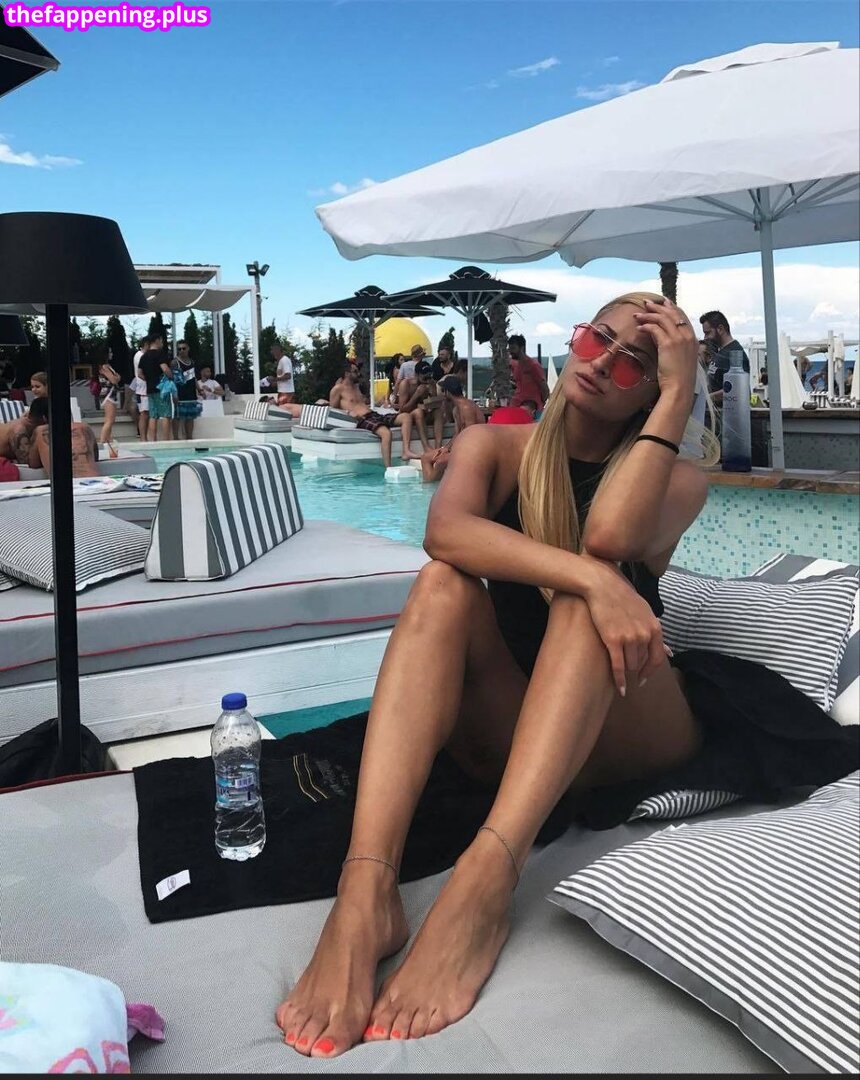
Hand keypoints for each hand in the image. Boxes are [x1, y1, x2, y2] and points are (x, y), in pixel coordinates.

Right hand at [580, 556, 668, 695]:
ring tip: (617, 662)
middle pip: (641, 661)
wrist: (602, 586)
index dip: (651, 671)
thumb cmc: (622, 597)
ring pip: (630, 665)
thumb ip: (656, 633)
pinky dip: (620, 680)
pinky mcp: (613, 640)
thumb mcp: (645, 612)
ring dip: (625, 669)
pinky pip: (618, 666)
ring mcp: (629, 638)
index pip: (658, 658)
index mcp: (655, 628)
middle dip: (634, 666)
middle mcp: (645, 634)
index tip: (644, 679)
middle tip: (625, 666)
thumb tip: (670, 653)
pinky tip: (621, 689)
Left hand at [633, 297, 697, 400]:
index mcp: (692, 339)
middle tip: (647, 303)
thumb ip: (674, 346)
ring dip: (649, 315)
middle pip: (672, 314)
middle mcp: (687, 336)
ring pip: (662, 319)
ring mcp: (679, 339)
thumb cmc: (679, 378)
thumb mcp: (680, 358)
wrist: (680, 388)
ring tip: (638, 315)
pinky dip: (646, 326)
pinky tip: (639, 328)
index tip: (663, 302)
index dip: (672, 308)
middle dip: (658, 306)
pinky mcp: (668, 344)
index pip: (682, 317)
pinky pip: (655, 329)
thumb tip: (660, 337)